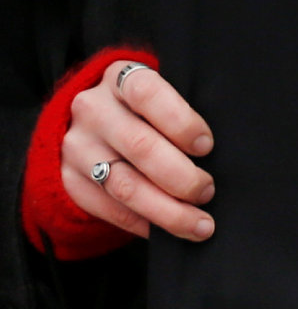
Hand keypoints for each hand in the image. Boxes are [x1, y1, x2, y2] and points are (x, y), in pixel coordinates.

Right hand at [63, 60, 214, 242]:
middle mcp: (93, 111)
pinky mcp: (68, 180)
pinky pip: (108, 208)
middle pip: (140, 147)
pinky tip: (166, 231)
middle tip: (208, 192)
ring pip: (124, 185)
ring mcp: (76, 147)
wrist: (91, 120)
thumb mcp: (161, 93)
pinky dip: (142, 223)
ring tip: (199, 224)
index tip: (207, 147)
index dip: (182, 122)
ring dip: (167, 211)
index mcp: (120, 78)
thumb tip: (218, 153)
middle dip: (182, 177)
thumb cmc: (147, 106)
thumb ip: (182, 111)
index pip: (149, 94)